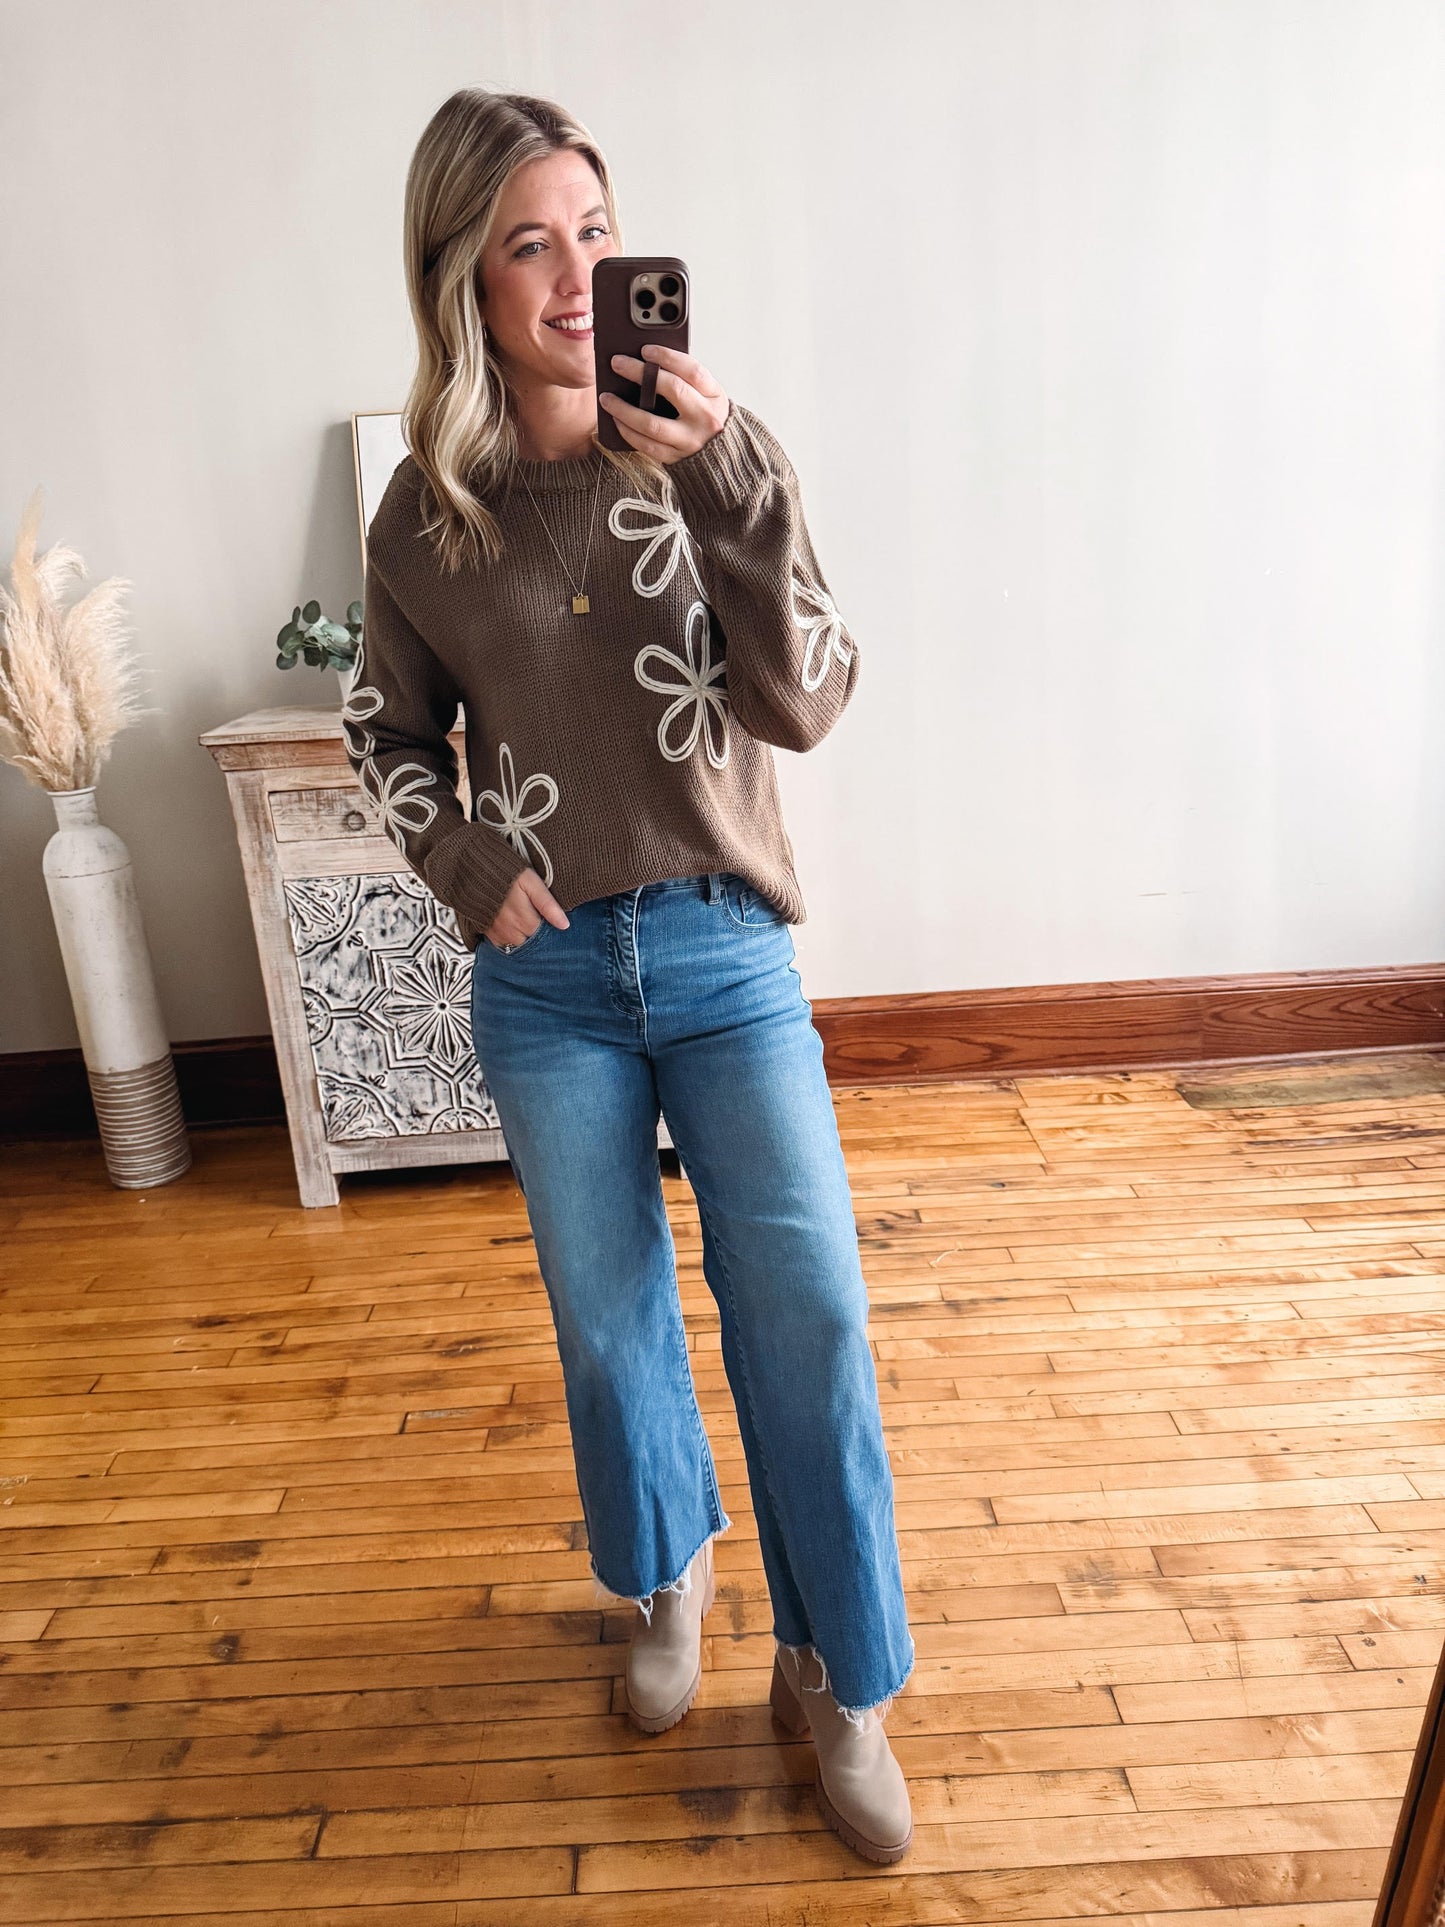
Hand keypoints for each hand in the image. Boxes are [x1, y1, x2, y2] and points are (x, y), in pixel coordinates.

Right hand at [486, 868, 569, 947]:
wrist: (475, 867)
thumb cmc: (506, 872)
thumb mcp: (531, 883)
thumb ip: (548, 905)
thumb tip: (564, 925)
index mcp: (524, 920)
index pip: (544, 935)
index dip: (548, 926)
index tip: (547, 916)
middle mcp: (510, 931)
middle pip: (530, 941)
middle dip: (535, 932)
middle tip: (533, 913)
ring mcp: (497, 933)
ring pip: (516, 944)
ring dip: (521, 935)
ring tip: (521, 916)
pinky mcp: (486, 932)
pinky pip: (501, 943)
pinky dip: (507, 936)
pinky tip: (509, 922)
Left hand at [599, 344, 728, 462]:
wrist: (719, 456)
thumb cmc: (705, 416)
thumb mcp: (707, 395)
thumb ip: (685, 379)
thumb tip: (647, 360)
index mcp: (714, 396)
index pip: (692, 370)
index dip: (667, 356)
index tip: (645, 350)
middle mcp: (705, 417)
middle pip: (672, 389)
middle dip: (640, 373)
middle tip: (617, 363)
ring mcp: (690, 440)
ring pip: (652, 423)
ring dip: (624, 409)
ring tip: (606, 398)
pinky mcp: (676, 457)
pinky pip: (647, 445)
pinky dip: (628, 431)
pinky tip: (615, 420)